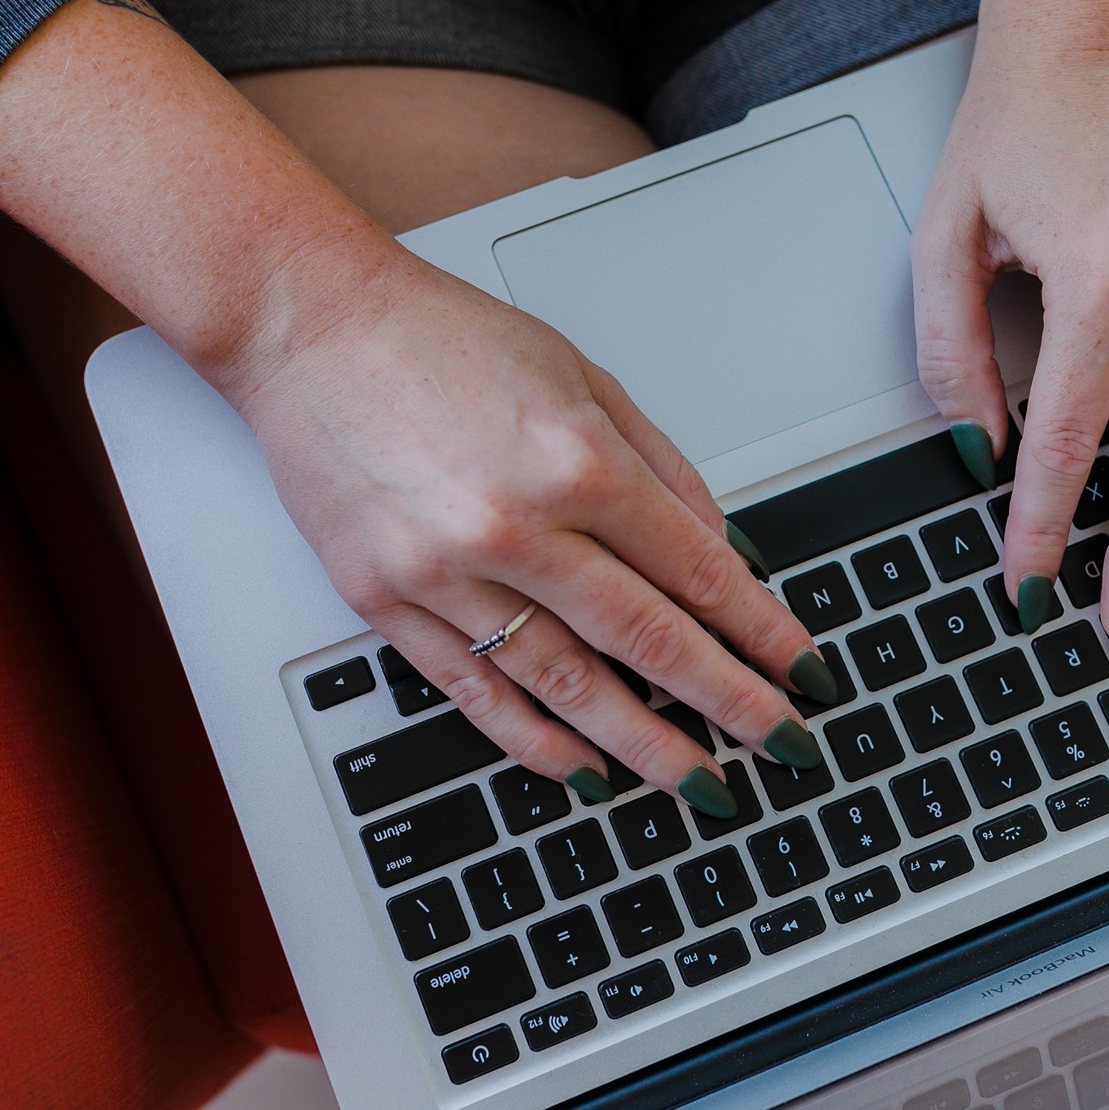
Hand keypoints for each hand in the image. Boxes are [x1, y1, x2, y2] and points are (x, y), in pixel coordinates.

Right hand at [228, 250, 835, 813]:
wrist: (308, 326)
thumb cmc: (440, 339)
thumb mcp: (580, 378)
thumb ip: (658, 468)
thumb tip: (721, 552)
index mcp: (576, 461)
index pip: (697, 571)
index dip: (760, 631)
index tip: (800, 668)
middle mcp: (515, 525)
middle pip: (648, 640)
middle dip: (729, 703)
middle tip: (783, 747)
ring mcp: (444, 573)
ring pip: (567, 685)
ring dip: (642, 744)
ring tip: (699, 783)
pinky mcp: (385, 600)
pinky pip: (474, 692)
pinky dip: (534, 740)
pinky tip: (584, 770)